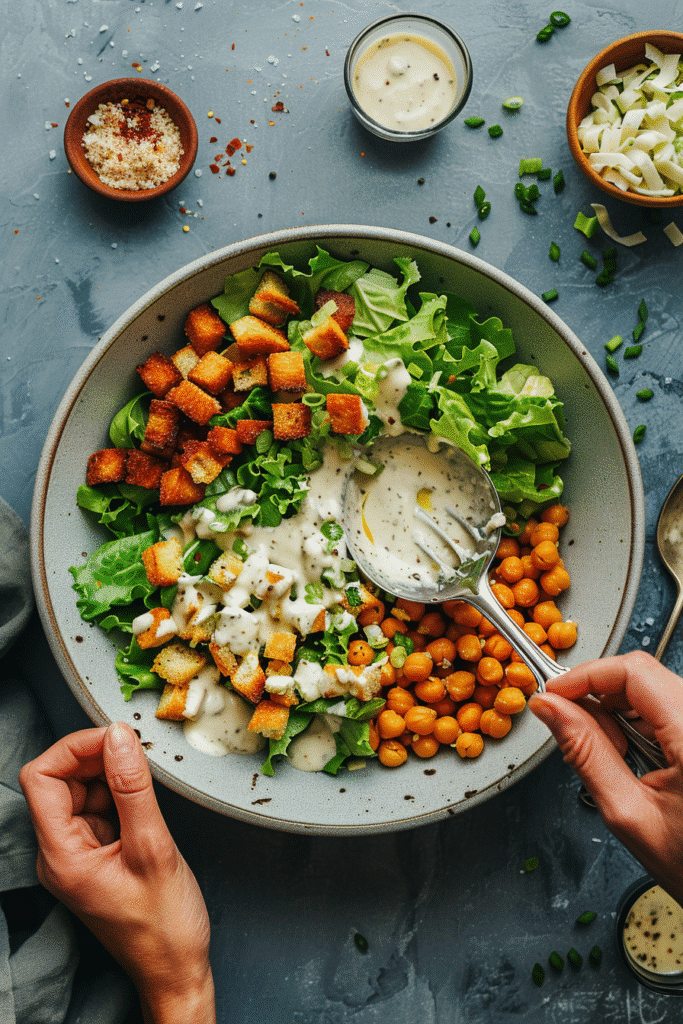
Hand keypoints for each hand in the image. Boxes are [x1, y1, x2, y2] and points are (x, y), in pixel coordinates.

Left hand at [19, 722, 214, 1023]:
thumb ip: (133, 788)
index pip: (41, 778)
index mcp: (61, 856)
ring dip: (108, 775)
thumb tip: (119, 737)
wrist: (175, 970)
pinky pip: (97, 809)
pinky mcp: (95, 856)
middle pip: (58, 781)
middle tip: (135, 753)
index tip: (113, 737)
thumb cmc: (164, 926)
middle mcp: (59, 854)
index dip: (74, 748)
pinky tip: (143, 802)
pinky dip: (118, 795)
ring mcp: (76, 855)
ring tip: (145, 783)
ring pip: (78, 792)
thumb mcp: (153, 848)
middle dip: (94, 758)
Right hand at [529, 651, 682, 905]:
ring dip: (618, 711)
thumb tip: (552, 709)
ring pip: (653, 688)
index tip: (554, 693)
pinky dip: (639, 723)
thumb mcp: (628, 813)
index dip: (586, 676)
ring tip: (610, 754)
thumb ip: (586, 753)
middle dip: (598, 694)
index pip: (634, 671)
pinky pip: (667, 707)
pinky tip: (632, 756)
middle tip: (571, 725)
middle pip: (643, 675)